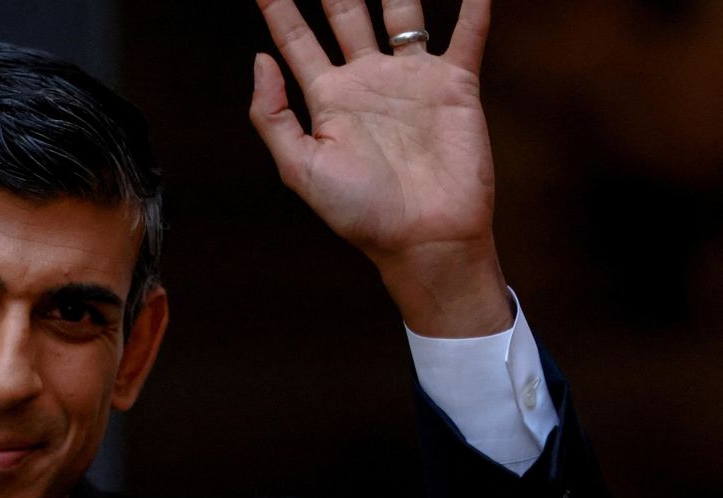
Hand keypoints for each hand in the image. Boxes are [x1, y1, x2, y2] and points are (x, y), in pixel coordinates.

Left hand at [251, 0, 511, 336]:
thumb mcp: (300, 169)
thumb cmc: (359, 213)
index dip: (279, 8)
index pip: (296, 40)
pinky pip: (467, 34)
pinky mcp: (455, 85)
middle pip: (345, 13)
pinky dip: (474, 5)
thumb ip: (272, 116)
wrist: (424, 238)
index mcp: (327, 100)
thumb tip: (259, 58)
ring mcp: (411, 79)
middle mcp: (367, 81)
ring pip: (402, 12)